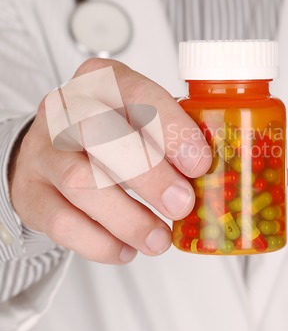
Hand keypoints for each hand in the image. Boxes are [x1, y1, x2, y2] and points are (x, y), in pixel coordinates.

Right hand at [9, 59, 211, 263]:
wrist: (49, 154)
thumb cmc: (107, 135)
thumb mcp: (137, 119)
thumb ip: (170, 136)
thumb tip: (215, 174)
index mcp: (101, 81)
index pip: (137, 94)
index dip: (171, 129)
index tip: (200, 164)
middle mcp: (66, 109)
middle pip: (101, 134)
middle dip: (149, 174)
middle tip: (182, 204)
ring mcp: (43, 150)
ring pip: (81, 182)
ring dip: (128, 218)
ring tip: (159, 239)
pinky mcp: (30, 192)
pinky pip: (62, 222)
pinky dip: (100, 242)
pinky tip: (126, 249)